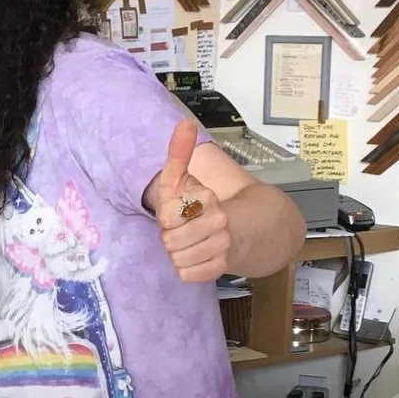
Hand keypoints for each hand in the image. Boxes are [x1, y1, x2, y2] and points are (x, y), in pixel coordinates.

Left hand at [152, 120, 230, 283]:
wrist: (233, 230)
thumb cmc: (197, 204)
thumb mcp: (181, 178)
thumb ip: (179, 152)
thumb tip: (184, 122)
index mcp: (207, 198)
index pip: (167, 215)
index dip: (165, 216)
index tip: (175, 211)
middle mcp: (218, 221)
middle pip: (170, 240)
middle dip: (169, 236)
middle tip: (180, 229)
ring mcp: (222, 246)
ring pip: (177, 258)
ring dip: (177, 252)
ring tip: (187, 242)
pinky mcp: (219, 268)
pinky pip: (186, 274)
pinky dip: (186, 268)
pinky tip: (194, 256)